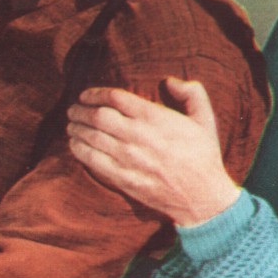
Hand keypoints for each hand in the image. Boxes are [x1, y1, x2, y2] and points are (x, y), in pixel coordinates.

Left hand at [67, 77, 240, 226]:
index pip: (115, 98)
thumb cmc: (203, 156)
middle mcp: (139, 136)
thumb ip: (192, 93)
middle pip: (98, 116)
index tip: (85, 95)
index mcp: (156, 118)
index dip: (95, 94)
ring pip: (92, 137)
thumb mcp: (206, 119)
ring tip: (71, 125)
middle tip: (73, 109)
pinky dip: (79, 150)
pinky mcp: (123, 179)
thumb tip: (170, 80)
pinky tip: (75, 145)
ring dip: (76, 128)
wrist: (203, 197)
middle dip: (80, 110)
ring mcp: (129, 158)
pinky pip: (93, 160)